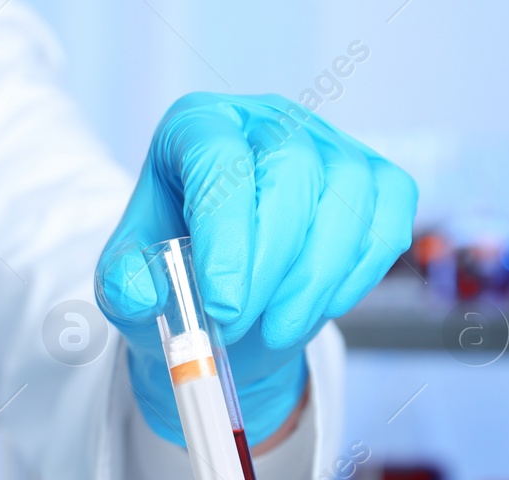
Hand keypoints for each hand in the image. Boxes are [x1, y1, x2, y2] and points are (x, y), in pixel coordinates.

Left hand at [94, 93, 416, 445]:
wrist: (219, 304)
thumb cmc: (169, 278)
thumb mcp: (123, 285)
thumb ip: (121, 286)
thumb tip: (142, 293)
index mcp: (196, 127)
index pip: (218, 158)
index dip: (225, 233)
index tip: (220, 305)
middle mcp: (267, 121)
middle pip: (292, 169)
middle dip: (270, 262)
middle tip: (239, 327)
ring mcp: (328, 144)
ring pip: (348, 194)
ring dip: (316, 277)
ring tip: (278, 330)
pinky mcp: (374, 180)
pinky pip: (388, 220)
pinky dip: (359, 273)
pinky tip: (320, 306)